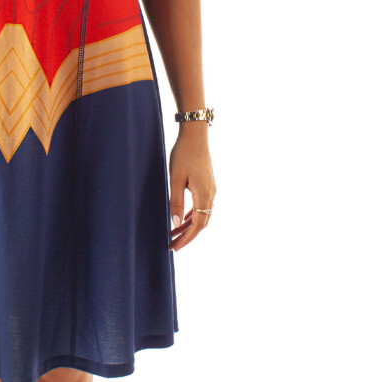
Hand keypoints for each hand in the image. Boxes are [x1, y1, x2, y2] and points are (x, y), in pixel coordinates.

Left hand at [167, 123, 215, 250]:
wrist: (195, 134)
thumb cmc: (183, 154)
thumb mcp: (175, 178)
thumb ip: (175, 201)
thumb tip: (175, 224)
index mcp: (204, 195)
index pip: (197, 225)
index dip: (186, 238)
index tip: (175, 247)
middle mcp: (211, 194)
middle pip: (201, 223)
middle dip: (187, 235)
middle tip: (171, 244)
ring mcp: (211, 189)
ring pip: (202, 214)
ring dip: (189, 226)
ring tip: (174, 234)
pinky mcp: (208, 184)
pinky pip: (202, 206)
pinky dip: (193, 215)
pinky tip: (183, 218)